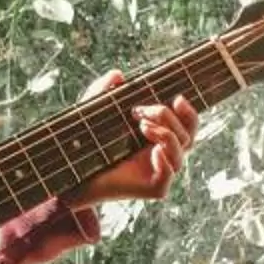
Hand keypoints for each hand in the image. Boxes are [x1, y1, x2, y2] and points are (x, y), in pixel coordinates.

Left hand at [67, 72, 198, 206]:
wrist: (75, 175)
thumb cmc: (89, 145)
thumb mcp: (94, 112)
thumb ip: (103, 90)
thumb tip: (117, 75)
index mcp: (159, 138)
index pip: (187, 126)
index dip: (188, 112)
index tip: (177, 98)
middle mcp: (163, 155)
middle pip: (188, 136)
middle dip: (168, 118)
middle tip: (141, 111)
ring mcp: (159, 172)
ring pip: (180, 153)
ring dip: (166, 135)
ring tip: (141, 126)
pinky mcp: (153, 189)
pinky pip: (168, 176)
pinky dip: (165, 162)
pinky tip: (153, 152)